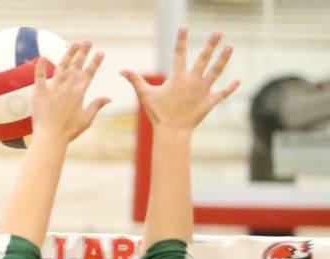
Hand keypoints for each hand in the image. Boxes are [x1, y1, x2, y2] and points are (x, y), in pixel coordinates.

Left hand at [32, 41, 109, 142]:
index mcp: (80, 93)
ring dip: (68, 54)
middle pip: (77, 66)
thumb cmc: (69, 131)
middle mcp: (68, 88)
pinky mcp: (41, 93)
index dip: (95, 62)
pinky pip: (40, 77)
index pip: (89, 73)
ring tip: (74, 44)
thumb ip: (97, 106)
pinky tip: (42, 55)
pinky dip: (40, 66)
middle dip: (84, 52)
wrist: (51, 137)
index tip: (101, 52)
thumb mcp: (86, 119)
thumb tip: (109, 98)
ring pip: (62, 66)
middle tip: (88, 41)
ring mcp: (54, 89)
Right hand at [122, 28, 239, 131]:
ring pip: (216, 71)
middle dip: (211, 44)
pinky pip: (222, 93)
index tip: (184, 27)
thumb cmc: (158, 113)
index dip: (181, 39)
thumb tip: (121, 70)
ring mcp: (203, 90)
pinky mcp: (210, 102)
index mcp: (178, 77)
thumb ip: (135, 80)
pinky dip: (230, 88)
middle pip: (203, 58)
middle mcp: (193, 80)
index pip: (179, 54)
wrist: (172, 131)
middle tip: (218, 32)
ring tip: (230, 47)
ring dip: (223, 59)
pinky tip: (238, 81)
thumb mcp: (145, 95)